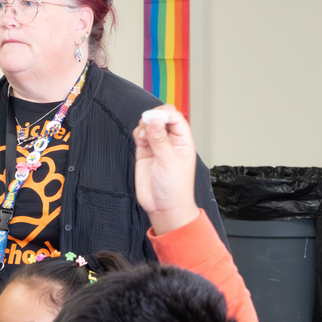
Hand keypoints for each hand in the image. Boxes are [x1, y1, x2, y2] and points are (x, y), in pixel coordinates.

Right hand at [132, 105, 199, 234]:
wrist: (164, 207)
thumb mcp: (169, 162)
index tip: (154, 118)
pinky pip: (140, 136)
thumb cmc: (175, 189)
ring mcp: (157, 147)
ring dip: (144, 126)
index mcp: (183, 142)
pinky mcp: (144, 153)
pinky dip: (138, 133)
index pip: (176, 118)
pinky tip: (140, 139)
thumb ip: (160, 140)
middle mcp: (170, 142)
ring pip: (149, 125)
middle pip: (162, 118)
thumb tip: (155, 121)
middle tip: (147, 124)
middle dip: (153, 117)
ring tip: (143, 136)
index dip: (165, 114)